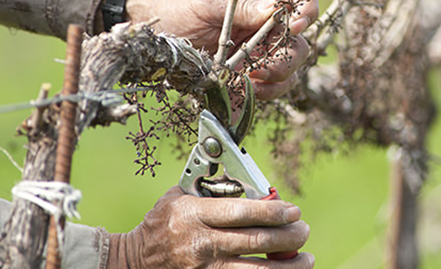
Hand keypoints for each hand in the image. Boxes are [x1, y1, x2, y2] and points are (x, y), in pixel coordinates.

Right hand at [107, 186, 314, 268]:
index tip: (294, 210)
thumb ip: (212, 187)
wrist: (134, 261)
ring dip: (288, 266)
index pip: (242, 212)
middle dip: (288, 236)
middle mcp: (201, 243)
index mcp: (195, 214)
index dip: (273, 211)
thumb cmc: (162, 223)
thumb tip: (250, 180)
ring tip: (306, 259)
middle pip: (256, 241)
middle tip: (304, 230)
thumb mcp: (179, 195)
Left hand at [124, 0, 318, 99]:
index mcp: (261, 0)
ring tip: (251, 80)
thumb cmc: (180, 8)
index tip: (296, 24)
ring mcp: (259, 53)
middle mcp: (266, 27)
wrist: (155, 34)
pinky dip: (263, 93)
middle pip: (299, 42)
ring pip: (289, 69)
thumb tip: (276, 8)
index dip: (307, 8)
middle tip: (263, 67)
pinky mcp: (248, 76)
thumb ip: (242, 8)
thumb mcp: (207, 3)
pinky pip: (270, 89)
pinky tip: (245, 90)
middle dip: (288, 58)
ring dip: (277, 79)